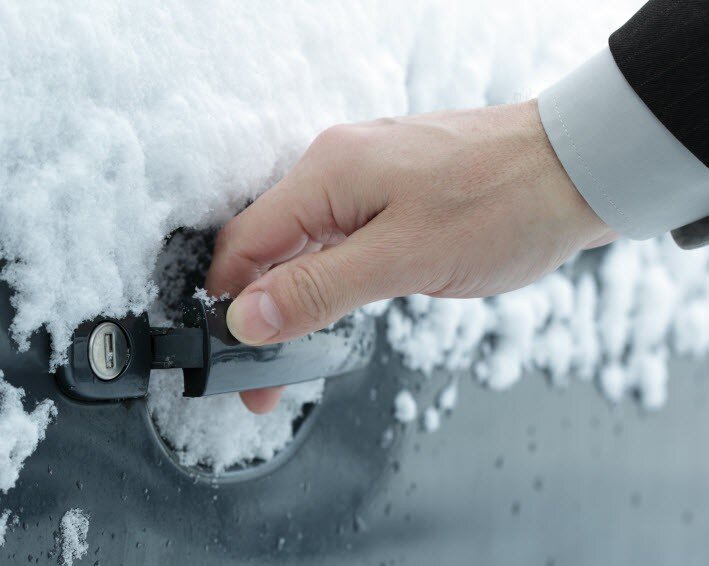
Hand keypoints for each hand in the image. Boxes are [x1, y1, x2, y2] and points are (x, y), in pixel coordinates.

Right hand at [205, 100, 613, 412]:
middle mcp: (335, 167)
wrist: (578, 169)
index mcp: (327, 174)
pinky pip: (337, 237)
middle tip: (263, 377)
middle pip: (268, 246)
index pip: (244, 242)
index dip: (226, 302)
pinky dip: (326, 278)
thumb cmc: (503, 204)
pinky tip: (327, 311)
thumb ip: (318, 289)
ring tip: (292, 357)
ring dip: (292, 301)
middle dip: (258, 313)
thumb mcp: (403, 259)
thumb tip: (247, 317)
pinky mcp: (390, 191)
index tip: (230, 355)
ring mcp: (364, 177)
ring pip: (304, 246)